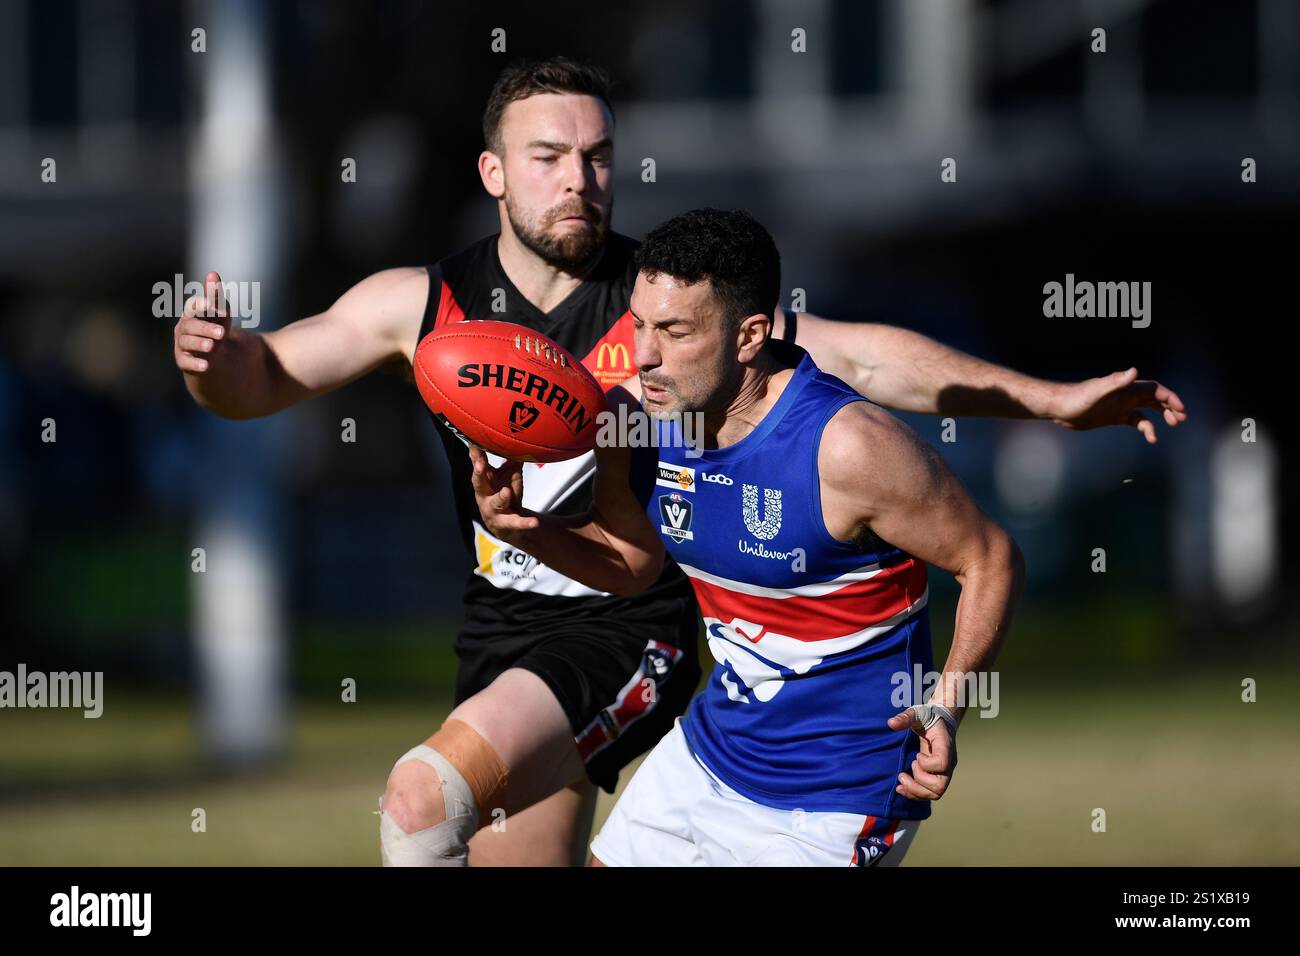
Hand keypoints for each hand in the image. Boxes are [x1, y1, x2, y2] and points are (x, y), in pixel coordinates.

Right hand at [173, 271, 231, 374]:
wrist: (211, 352)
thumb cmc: (214, 325)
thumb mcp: (219, 311)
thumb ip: (215, 295)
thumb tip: (212, 273)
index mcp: (191, 313)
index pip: (192, 306)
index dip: (200, 305)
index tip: (211, 304)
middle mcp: (183, 327)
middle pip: (190, 326)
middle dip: (205, 328)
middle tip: (222, 333)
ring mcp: (182, 344)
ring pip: (187, 342)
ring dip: (199, 343)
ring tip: (212, 346)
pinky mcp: (184, 360)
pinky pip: (186, 362)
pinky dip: (195, 364)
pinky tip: (206, 366)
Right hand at [468, 445, 539, 542]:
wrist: (508, 525)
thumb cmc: (505, 493)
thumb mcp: (508, 473)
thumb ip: (511, 457)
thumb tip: (516, 436)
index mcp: (484, 480)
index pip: (478, 464)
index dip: (475, 454)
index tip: (473, 442)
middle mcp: (484, 495)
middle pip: (478, 483)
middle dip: (478, 473)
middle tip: (480, 463)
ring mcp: (493, 510)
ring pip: (496, 504)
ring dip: (501, 497)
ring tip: (507, 491)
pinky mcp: (506, 524)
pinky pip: (516, 523)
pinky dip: (525, 523)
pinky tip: (535, 522)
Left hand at [887, 705, 956, 800]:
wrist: (940, 722)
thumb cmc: (928, 717)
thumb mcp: (917, 713)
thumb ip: (905, 718)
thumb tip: (891, 723)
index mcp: (945, 746)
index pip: (942, 763)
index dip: (926, 764)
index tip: (916, 755)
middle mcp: (949, 762)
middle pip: (940, 786)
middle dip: (918, 782)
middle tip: (904, 772)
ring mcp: (944, 771)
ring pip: (935, 793)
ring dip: (915, 791)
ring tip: (901, 779)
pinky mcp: (938, 776)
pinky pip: (930, 793)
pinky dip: (915, 794)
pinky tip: (901, 787)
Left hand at [1048, 368, 1187, 443]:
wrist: (1059, 408)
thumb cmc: (1076, 398)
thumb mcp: (1097, 391)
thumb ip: (1116, 382)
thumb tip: (1134, 371)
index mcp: (1126, 387)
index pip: (1155, 389)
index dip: (1169, 397)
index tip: (1180, 409)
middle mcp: (1126, 395)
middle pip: (1155, 398)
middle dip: (1170, 406)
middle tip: (1181, 419)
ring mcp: (1121, 405)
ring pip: (1148, 409)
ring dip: (1162, 415)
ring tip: (1173, 425)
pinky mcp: (1115, 417)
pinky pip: (1136, 421)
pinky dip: (1146, 428)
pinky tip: (1151, 438)